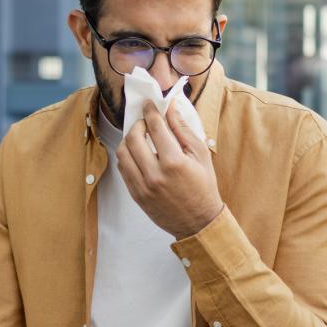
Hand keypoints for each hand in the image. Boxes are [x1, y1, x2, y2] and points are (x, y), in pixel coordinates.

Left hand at [117, 100, 223, 238]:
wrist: (198, 221)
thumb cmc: (203, 186)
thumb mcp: (201, 155)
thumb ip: (183, 130)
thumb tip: (170, 109)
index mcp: (174, 162)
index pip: (155, 127)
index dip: (151, 111)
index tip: (150, 104)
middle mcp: (155, 174)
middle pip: (133, 138)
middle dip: (137, 124)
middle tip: (145, 122)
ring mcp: (143, 186)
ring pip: (122, 153)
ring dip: (128, 140)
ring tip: (139, 137)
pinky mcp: (136, 195)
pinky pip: (122, 169)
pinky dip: (126, 156)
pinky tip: (137, 153)